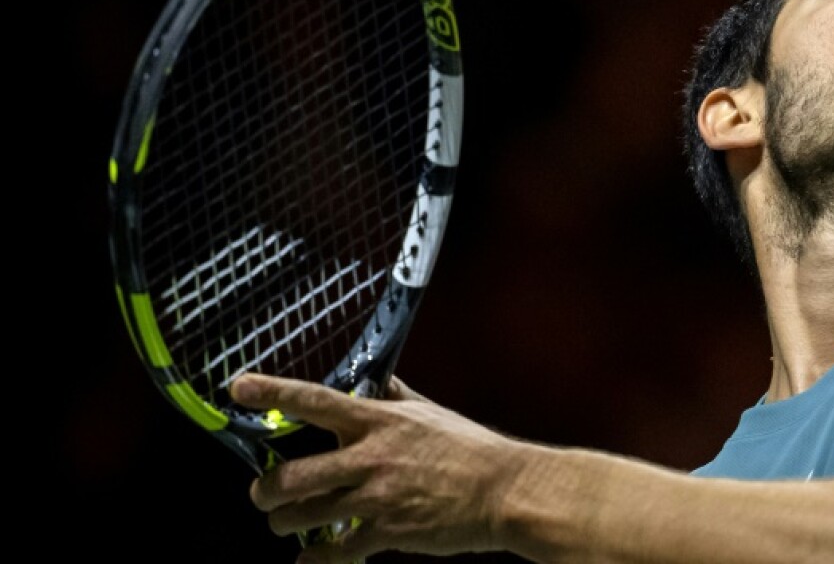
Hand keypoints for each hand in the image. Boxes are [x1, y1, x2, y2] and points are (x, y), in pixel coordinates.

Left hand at [230, 373, 521, 562]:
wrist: (503, 491)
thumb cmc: (470, 449)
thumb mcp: (429, 412)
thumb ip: (395, 397)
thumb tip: (376, 380)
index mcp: (378, 420)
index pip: (314, 399)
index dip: (272, 391)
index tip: (239, 385)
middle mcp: (369, 456)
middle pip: (291, 474)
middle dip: (265, 489)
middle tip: (263, 492)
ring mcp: (375, 497)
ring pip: (303, 516)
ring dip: (284, 522)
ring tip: (283, 523)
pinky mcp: (386, 533)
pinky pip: (335, 552)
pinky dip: (317, 559)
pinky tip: (310, 561)